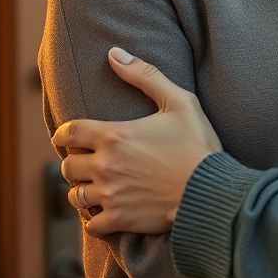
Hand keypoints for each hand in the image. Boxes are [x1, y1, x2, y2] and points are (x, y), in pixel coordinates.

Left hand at [50, 48, 222, 235]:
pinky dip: (93, 219)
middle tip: (89, 161)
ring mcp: (111, 195)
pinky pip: (91, 224)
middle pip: (67, 165)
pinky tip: (102, 211)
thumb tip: (114, 53)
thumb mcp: (179, 101)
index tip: (73, 137)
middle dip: (75, 161)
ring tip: (94, 186)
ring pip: (75, 195)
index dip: (65, 133)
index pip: (69, 132)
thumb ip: (144, 75)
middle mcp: (105, 165)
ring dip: (81, 189)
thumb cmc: (198, 144)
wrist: (211, 189)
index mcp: (114, 135)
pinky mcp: (120, 219)